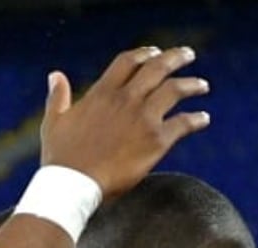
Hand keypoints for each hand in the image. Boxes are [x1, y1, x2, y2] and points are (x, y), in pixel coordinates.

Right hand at [40, 45, 210, 197]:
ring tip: (202, 85)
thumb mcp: (54, 121)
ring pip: (175, 90)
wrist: (74, 185)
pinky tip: (203, 119)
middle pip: (157, 68)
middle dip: (176, 58)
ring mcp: (143, 118)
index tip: (154, 52)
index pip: (128, 61)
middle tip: (188, 55)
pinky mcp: (156, 141)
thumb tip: (55, 75)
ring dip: (192, 85)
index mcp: (102, 92)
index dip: (143, 54)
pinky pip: (183, 124)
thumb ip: (58, 97)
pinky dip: (196, 120)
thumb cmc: (61, 158)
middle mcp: (126, 99)